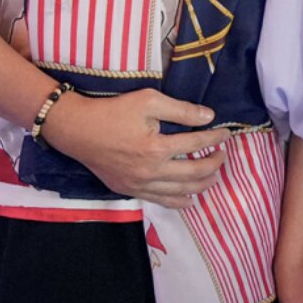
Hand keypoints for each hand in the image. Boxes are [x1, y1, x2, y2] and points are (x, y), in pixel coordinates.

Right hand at [38, 89, 231, 209]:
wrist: (77, 130)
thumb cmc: (113, 112)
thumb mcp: (148, 101)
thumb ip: (181, 110)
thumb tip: (209, 117)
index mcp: (157, 148)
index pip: (197, 145)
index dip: (215, 138)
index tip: (226, 134)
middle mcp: (151, 172)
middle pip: (194, 174)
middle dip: (214, 165)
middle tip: (223, 156)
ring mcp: (139, 185)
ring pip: (180, 193)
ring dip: (202, 186)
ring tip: (214, 177)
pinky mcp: (129, 190)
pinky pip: (160, 201)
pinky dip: (179, 202)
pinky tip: (190, 199)